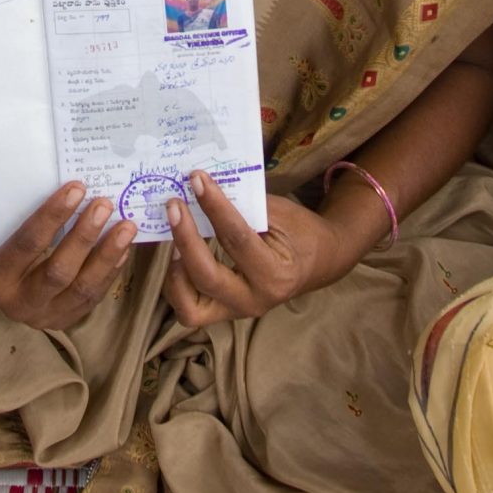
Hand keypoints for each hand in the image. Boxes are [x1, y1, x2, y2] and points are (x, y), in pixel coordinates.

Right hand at [0, 181, 138, 331]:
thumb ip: (14, 211)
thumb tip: (58, 179)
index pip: (28, 244)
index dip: (52, 216)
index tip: (76, 189)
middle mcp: (17, 302)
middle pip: (59, 271)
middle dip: (85, 237)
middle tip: (105, 205)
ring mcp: (42, 315)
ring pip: (82, 289)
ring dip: (107, 256)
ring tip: (126, 227)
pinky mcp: (62, 319)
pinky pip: (91, 297)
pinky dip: (109, 271)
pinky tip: (123, 248)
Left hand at [162, 175, 339, 327]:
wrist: (319, 262)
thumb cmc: (300, 232)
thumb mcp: (280, 213)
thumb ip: (242, 205)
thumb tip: (201, 187)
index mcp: (275, 274)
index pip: (236, 238)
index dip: (214, 207)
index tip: (196, 179)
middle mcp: (254, 300)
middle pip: (206, 276)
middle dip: (185, 238)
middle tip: (174, 205)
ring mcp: (237, 312)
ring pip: (189, 307)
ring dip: (175, 273)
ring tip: (173, 240)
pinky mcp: (224, 313)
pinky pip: (189, 309)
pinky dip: (178, 284)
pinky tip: (179, 257)